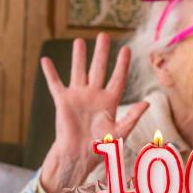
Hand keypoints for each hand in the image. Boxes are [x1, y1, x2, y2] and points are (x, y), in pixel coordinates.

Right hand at [40, 33, 148, 192]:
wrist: (78, 156)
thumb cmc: (100, 148)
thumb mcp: (120, 133)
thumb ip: (132, 117)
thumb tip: (147, 103)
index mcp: (110, 101)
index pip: (118, 78)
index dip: (122, 64)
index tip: (126, 48)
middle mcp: (95, 95)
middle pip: (99, 69)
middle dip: (101, 52)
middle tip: (103, 35)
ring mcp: (78, 97)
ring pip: (79, 71)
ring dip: (79, 57)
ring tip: (79, 40)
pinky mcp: (63, 102)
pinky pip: (56, 84)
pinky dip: (51, 73)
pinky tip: (46, 60)